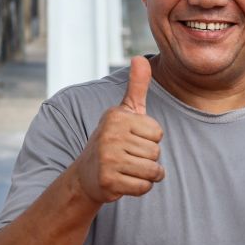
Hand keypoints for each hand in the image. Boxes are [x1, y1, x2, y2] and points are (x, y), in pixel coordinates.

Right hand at [73, 56, 164, 203]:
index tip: (132, 138)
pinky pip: (144, 187)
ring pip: (153, 171)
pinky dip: (140, 188)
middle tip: (128, 156)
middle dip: (148, 158)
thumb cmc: (114, 139)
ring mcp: (108, 158)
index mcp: (117, 116)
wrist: (87, 175)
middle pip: (156, 152)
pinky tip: (125, 180)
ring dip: (146, 174)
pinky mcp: (108, 181)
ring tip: (128, 168)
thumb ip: (137, 86)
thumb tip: (140, 57)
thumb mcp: (125, 112)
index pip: (158, 132)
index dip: (150, 139)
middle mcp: (110, 135)